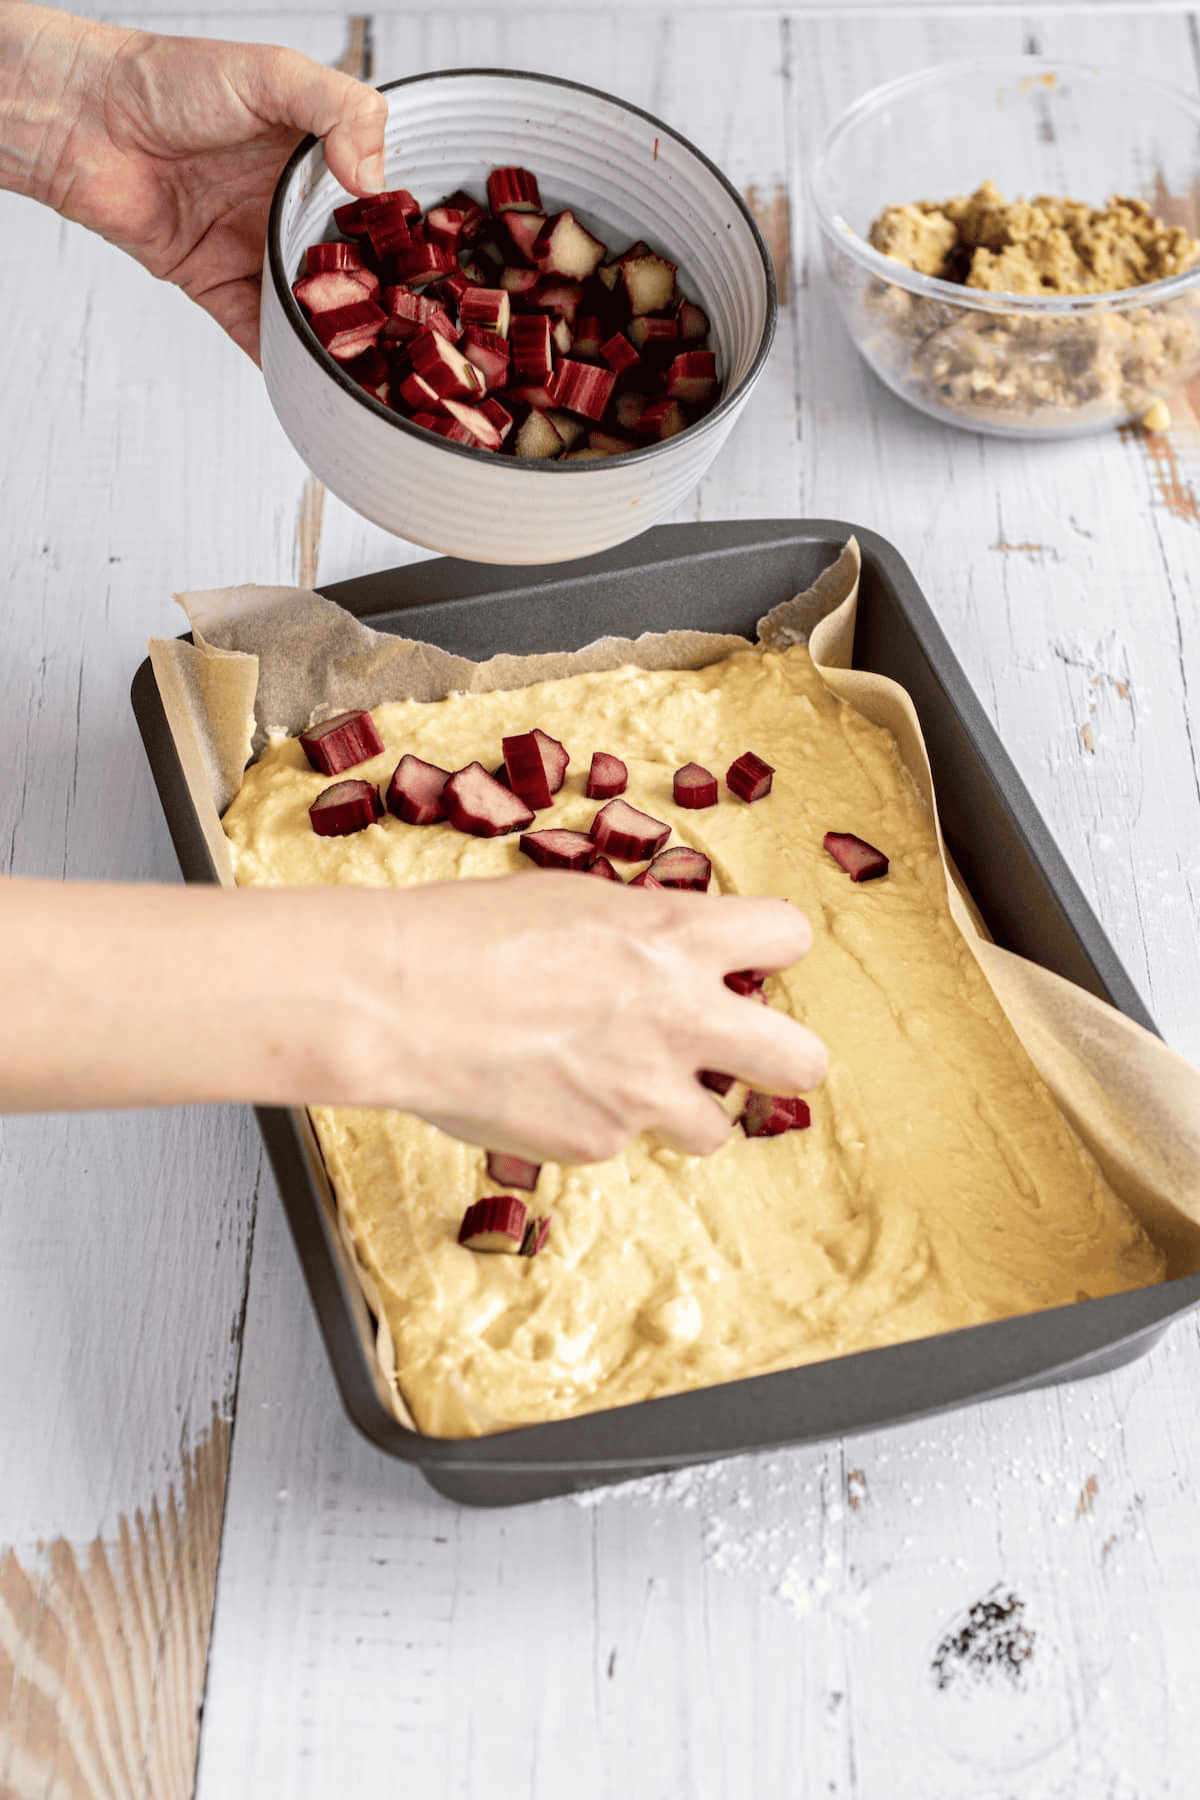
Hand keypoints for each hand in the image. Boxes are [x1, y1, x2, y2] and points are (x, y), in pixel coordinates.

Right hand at [2, 874, 826, 1164]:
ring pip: (718, 1126)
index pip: (790, 937)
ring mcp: (644, 1092)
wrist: (396, 999)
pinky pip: (624, 1140)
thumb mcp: (575, 898)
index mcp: (678, 937)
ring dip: (686, 1106)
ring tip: (628, 1079)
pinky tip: (549, 1088)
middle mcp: (681, 1018)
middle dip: (786, 1059)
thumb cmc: (468, 931)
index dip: (771, 949)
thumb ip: (646, 929)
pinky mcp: (600, 1142)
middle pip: (802, 1060)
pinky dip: (598, 1121)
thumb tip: (675, 949)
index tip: (750, 959)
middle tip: (752, 1053)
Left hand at [11, 7, 386, 359]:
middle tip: (417, 331)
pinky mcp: (216, 286)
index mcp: (312, 160)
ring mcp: (253, 251)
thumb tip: (376, 180)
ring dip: (336, 337)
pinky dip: (281, 362)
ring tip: (375, 364)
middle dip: (379, 299)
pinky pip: (256, 335)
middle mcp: (287, 207)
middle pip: (348, 266)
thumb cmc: (168, 80)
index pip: (374, 207)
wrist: (82, 120)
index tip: (437, 267)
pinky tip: (311, 381)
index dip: (404, 236)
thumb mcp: (272, 72)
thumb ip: (340, 109)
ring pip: (308, 307)